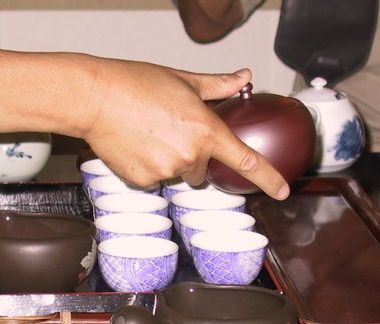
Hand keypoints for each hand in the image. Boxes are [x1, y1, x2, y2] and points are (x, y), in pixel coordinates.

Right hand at [81, 60, 288, 199]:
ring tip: (147, 135)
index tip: (284, 191)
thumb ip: (218, 85)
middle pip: (202, 169)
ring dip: (169, 161)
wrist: (95, 97)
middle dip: (191, 156)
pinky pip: (154, 180)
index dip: (268, 178)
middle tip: (168, 131)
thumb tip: (243, 77)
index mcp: (206, 129)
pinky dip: (147, 167)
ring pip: (177, 175)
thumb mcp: (184, 80)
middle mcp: (190, 155)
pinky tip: (135, 146)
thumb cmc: (136, 84)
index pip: (247, 160)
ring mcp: (167, 171)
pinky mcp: (144, 181)